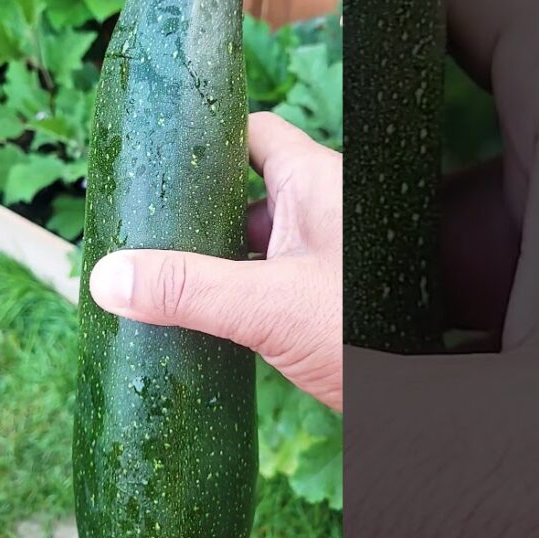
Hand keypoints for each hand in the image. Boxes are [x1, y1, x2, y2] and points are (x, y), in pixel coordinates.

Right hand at [87, 111, 342, 411]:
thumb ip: (189, 291)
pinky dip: (239, 284)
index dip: (208, 133)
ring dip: (217, 253)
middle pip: (246, 188)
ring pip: (259, 235)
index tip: (161, 154)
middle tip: (146, 228)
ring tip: (162, 271)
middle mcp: (324, 208)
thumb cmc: (367, 336)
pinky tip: (207, 312)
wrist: (430, 408)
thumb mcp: (268, 309)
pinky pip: (273, 271)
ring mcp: (328, 251)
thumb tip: (108, 277)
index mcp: (315, 182)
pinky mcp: (327, 291)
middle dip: (199, 208)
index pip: (253, 129)